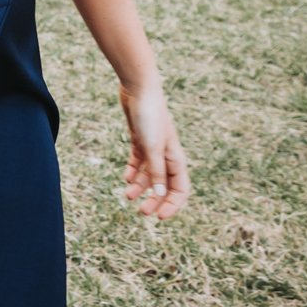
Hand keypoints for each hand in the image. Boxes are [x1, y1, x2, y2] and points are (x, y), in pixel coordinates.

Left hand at [119, 83, 189, 220]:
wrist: (138, 89)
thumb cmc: (149, 116)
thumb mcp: (152, 147)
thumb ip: (156, 170)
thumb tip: (160, 194)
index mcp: (176, 158)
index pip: (180, 189)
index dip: (172, 205)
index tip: (159, 217)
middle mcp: (166, 154)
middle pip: (164, 184)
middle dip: (155, 199)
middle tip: (142, 212)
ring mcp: (153, 146)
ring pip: (149, 174)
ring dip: (140, 186)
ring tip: (128, 195)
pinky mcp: (140, 139)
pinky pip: (139, 161)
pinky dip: (134, 171)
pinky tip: (126, 178)